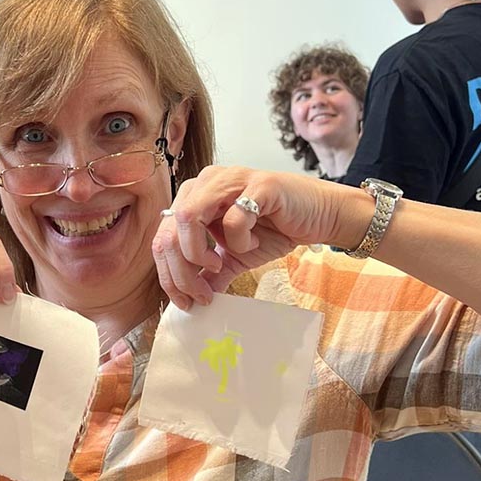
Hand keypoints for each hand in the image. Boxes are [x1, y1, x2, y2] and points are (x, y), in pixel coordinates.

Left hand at [152, 167, 350, 308]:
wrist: (318, 216)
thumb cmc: (274, 230)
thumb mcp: (234, 258)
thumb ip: (210, 275)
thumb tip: (188, 301)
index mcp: (192, 197)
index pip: (162, 237)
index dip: (169, 275)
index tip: (186, 301)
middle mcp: (205, 182)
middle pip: (169, 230)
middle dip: (182, 272)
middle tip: (202, 295)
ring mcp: (229, 180)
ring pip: (188, 218)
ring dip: (199, 253)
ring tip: (220, 265)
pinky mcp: (257, 184)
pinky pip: (232, 217)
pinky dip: (239, 241)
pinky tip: (253, 243)